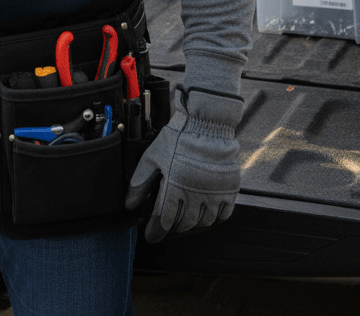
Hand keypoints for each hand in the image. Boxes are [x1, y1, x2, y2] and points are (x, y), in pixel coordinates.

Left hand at [125, 85, 241, 242]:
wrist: (207, 123)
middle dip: (171, 229)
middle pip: (182, 225)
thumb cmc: (179, 137)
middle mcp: (195, 194)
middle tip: (166, 226)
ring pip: (202, 223)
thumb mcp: (153, 156)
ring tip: (184, 221)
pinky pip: (222, 216)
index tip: (151, 235)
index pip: (163, 221)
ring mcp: (214, 194)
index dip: (155, 232)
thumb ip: (141, 182)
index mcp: (174, 186)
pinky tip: (204, 215)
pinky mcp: (229, 190)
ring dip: (191, 226)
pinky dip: (212, 220)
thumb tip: (130, 204)